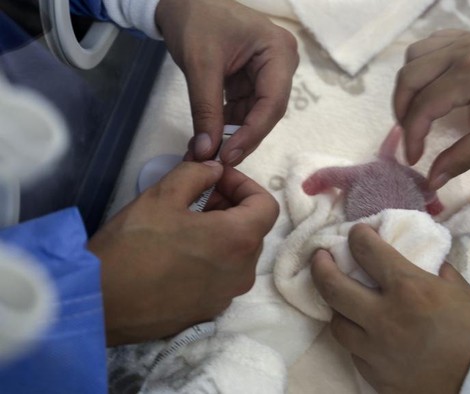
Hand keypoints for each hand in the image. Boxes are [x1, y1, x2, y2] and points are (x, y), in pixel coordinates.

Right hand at [88, 161, 278, 345]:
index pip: (266, 205)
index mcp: (239, 240)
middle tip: (197, 197)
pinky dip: (211, 258)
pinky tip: (178, 254)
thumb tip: (215, 171)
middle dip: (231, 207)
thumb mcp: (162, 195)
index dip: (244, 185)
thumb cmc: (132, 245)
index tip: (217, 180)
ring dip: (221, 233)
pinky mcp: (210, 311)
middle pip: (253, 230)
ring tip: (184, 224)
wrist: (99, 303)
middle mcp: (243, 271)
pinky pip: (222, 277)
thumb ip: (196, 174)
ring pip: (238, 254)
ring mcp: (228, 295)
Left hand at [155, 0, 298, 164]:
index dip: (252, 133)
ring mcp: (268, 73)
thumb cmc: (195, 20)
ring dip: (233, 135)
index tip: (229, 155)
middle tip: (218, 161)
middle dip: (242, 137)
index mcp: (278, 52)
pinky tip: (210, 139)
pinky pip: (244, 109)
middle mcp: (281, 63)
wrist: (182, 1)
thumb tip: (206, 152)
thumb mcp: (200, 65)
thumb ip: (205, 110)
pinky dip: (226, 124)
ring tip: (209, 154)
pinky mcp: (252, 80)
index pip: (272, 103)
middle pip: (267, 112)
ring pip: (255, 115)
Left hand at [310, 224, 469, 393]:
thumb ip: (437, 273)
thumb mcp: (463, 290)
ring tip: (341, 299)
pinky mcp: (377, 378)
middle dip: (321, 265)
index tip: (357, 233)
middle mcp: (384, 318)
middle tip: (320, 257)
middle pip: (333, 286)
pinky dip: (357, 340)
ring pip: (337, 324)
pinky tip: (365, 334)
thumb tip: (427, 265)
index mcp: (408, 288)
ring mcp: (376, 351)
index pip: (366, 251)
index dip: (358, 236)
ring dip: (337, 307)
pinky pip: (355, 354)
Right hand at [394, 30, 469, 189]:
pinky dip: (423, 63)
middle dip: (402, 110)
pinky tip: (431, 83)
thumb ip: (461, 157)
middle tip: (411, 136)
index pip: (423, 106)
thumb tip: (431, 181)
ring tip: (417, 109)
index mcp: (469, 76)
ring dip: (409, 84)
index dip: (412, 136)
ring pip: (415, 56)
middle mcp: (459, 52)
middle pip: (409, 77)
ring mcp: (463, 40)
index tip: (414, 159)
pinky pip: (432, 43)